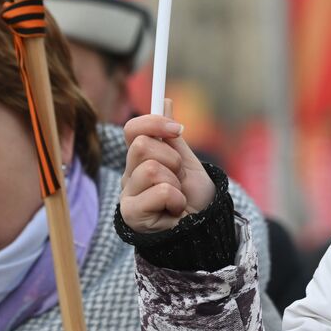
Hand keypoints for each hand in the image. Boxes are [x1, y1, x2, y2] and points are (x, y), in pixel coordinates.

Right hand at [119, 100, 216, 233]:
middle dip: (171, 158)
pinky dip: (175, 199)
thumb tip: (164, 101)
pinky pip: (160, 191)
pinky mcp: (131, 213)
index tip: (178, 130)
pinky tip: (174, 210)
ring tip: (177, 197)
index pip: (133, 129)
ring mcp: (127, 194)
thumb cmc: (194, 197)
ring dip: (175, 182)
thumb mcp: (187, 162)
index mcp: (140, 159)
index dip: (154, 122)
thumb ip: (171, 136)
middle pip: (141, 146)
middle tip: (179, 175)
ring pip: (151, 169)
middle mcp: (129, 175)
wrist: (202, 228)